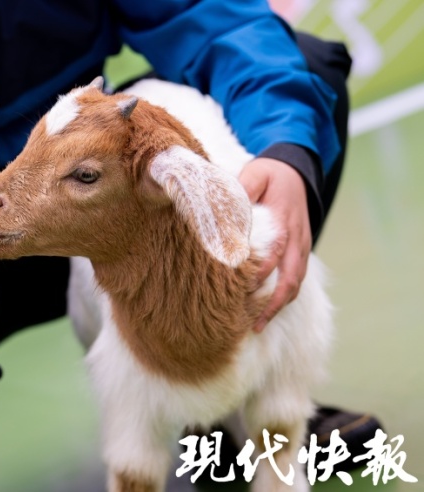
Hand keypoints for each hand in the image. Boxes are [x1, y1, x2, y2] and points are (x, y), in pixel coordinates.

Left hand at [238, 157, 311, 332]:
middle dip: (273, 302)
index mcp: (285, 221)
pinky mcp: (301, 253)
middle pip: (291, 277)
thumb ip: (241, 189)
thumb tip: (220, 209)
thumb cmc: (270, 175)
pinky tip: (265, 312)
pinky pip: (296, 280)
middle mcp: (297, 239)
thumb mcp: (255, 174)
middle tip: (251, 323)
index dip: (261, 272)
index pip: (275, 252)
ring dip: (278, 306)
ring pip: (296, 283)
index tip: (241, 289)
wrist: (297, 172)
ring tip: (257, 326)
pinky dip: (283, 298)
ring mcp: (302, 248)